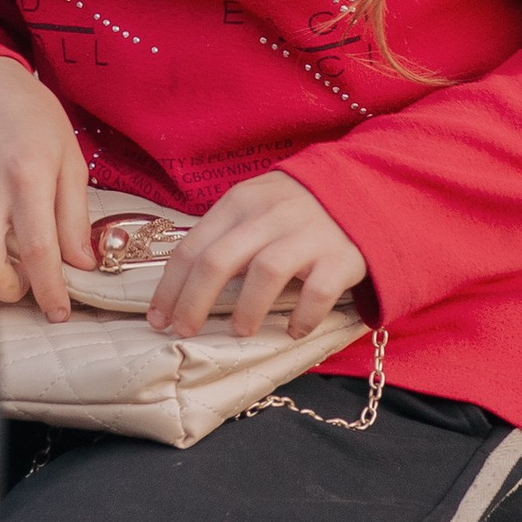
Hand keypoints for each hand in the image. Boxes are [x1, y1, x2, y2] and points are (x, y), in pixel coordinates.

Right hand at [0, 55, 90, 319]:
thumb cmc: (28, 111)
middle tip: (31, 288)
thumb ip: (74, 212)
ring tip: (14, 263)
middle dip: (11, 293)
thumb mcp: (68, 153)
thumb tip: (80, 262)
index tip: (59, 312)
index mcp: (29, 176)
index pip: (40, 252)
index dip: (49, 291)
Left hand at [146, 170, 366, 342]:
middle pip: (219, 260)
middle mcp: (270, 214)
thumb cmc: (296, 206)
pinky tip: (293, 330)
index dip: (170, 286)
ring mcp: (308, 234)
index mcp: (241, 201)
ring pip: (265, 272)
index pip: (194, 245)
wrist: (363, 189)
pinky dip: (302, 316)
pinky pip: (317, 291)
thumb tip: (183, 282)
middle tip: (184, 332)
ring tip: (240, 331)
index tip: (158, 318)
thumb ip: (226, 234)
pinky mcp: (341, 256)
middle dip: (193, 302)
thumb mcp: (255, 206)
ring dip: (246, 308)